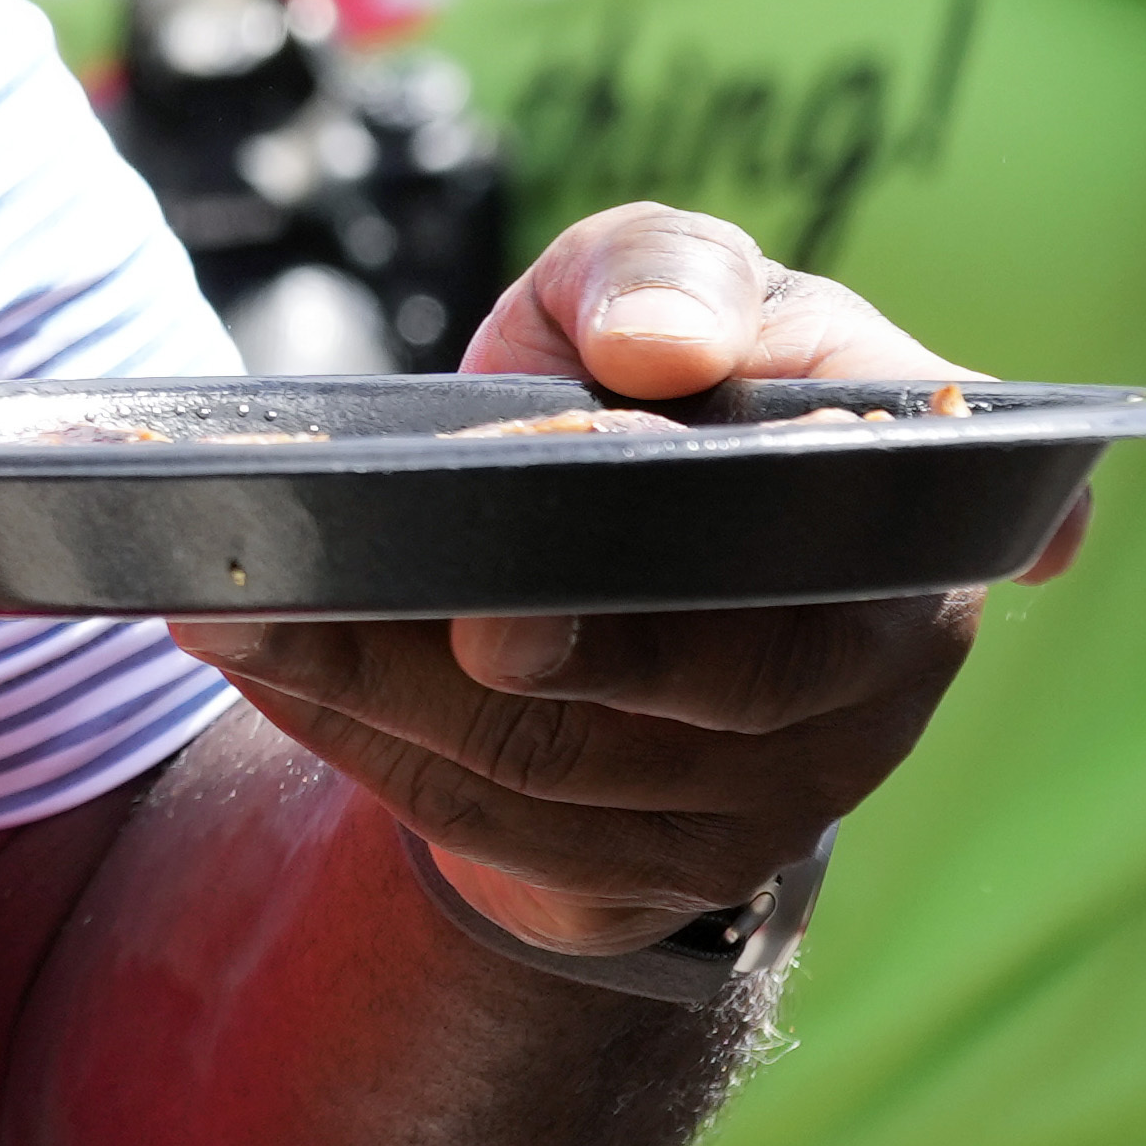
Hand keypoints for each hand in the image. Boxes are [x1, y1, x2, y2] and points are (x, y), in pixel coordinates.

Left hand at [176, 204, 1048, 952]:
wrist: (614, 547)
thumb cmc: (653, 384)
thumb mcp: (655, 286)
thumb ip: (664, 274)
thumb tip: (661, 344)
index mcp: (908, 509)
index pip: (860, 530)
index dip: (753, 532)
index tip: (566, 572)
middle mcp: (874, 670)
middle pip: (720, 683)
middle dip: (565, 649)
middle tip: (418, 602)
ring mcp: (777, 796)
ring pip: (568, 765)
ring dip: (386, 689)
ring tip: (236, 602)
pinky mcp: (659, 871)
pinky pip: (493, 825)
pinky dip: (363, 743)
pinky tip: (263, 665)